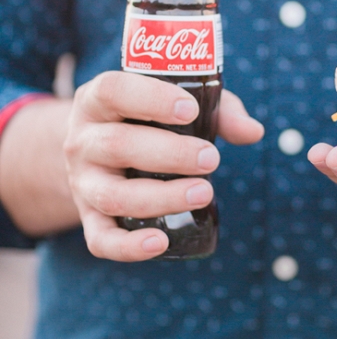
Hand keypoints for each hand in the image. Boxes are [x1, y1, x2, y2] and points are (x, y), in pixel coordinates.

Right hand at [65, 72, 263, 261]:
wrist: (98, 152)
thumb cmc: (147, 120)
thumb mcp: (176, 105)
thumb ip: (217, 112)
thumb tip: (253, 131)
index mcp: (97, 101)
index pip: (113, 91)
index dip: (151, 99)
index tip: (191, 110)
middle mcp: (82, 141)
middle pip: (116, 146)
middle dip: (170, 154)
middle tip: (212, 158)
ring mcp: (82, 183)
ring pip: (113, 196)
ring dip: (161, 197)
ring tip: (204, 193)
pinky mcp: (90, 218)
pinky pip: (101, 240)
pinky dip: (128, 247)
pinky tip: (160, 242)